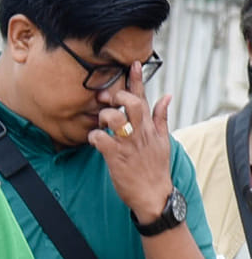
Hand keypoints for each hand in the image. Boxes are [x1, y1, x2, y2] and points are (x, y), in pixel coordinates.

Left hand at [87, 66, 174, 223]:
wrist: (153, 194)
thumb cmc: (155, 167)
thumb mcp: (164, 140)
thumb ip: (162, 117)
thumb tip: (167, 96)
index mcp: (151, 127)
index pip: (145, 98)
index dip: (137, 80)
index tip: (132, 64)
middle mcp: (141, 133)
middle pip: (132, 104)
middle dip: (117, 96)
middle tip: (105, 98)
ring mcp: (129, 145)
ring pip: (115, 119)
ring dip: (104, 116)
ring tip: (99, 122)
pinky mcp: (116, 158)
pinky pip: (101, 140)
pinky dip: (93, 137)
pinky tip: (93, 140)